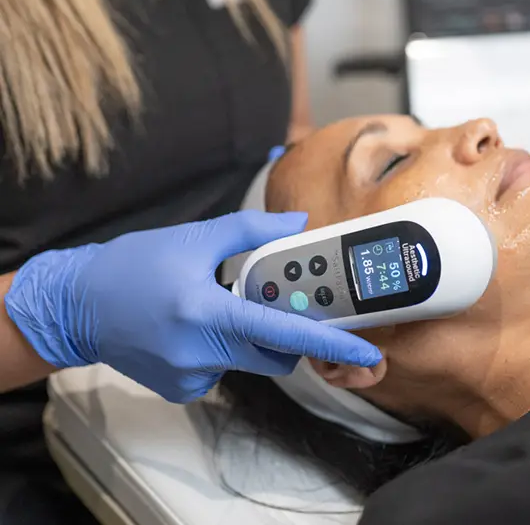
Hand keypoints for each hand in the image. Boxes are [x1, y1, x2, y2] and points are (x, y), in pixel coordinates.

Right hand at [5, 212, 381, 402]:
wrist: (76, 306)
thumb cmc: (134, 266)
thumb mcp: (196, 237)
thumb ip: (252, 230)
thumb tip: (299, 224)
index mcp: (207, 312)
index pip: (284, 333)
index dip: (330, 345)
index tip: (365, 354)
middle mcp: (201, 352)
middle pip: (276, 355)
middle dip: (286, 335)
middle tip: (270, 305)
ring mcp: (191, 377)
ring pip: (249, 362)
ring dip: (248, 339)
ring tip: (212, 309)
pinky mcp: (181, 390)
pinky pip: (223, 371)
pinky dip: (221, 352)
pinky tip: (191, 331)